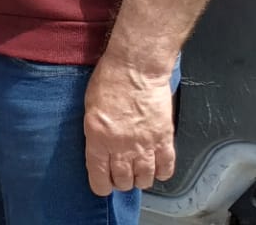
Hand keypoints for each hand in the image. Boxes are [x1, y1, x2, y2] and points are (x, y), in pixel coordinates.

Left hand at [83, 59, 176, 194]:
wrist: (136, 69)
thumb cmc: (108, 82)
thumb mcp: (90, 109)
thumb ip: (95, 133)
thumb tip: (100, 149)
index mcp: (98, 139)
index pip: (99, 176)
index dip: (101, 186)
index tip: (102, 186)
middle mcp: (121, 147)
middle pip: (123, 180)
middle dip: (120, 182)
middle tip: (120, 176)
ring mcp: (145, 145)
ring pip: (145, 178)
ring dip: (141, 179)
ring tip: (138, 174)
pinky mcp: (164, 139)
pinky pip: (166, 167)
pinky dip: (162, 173)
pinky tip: (158, 170)